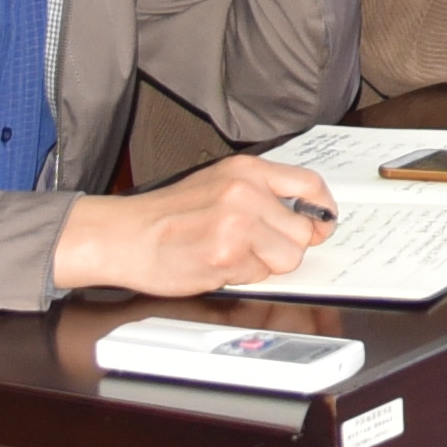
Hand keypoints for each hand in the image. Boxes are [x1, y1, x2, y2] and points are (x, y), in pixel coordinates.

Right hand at [52, 150, 338, 298]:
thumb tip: (305, 214)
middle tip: (254, 246)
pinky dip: (241, 276)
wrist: (124, 235)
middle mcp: (246, 192)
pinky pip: (259, 276)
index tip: (321, 223)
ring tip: (231, 253)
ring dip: (264, 264)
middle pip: (303, 231)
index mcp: (246, 170)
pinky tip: (215, 263)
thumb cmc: (166, 214)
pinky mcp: (227, 256)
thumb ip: (261, 192)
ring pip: (287, 258)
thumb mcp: (217, 182)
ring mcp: (238, 224)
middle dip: (285, 246)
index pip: (309, 184)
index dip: (322, 210)